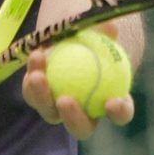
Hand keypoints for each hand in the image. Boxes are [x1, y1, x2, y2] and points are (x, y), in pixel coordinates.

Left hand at [22, 21, 136, 140]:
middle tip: (65, 100)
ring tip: (38, 76)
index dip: (119, 112)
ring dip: (42, 96)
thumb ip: (106, 30)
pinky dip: (33, 77)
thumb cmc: (96, 30)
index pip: (121, 113)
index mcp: (111, 99)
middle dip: (73, 118)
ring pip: (50, 112)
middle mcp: (86, 111)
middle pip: (82, 127)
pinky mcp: (39, 95)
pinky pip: (33, 92)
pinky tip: (35, 58)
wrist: (73, 28)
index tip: (112, 101)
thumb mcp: (103, 27)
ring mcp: (60, 106)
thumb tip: (110, 29)